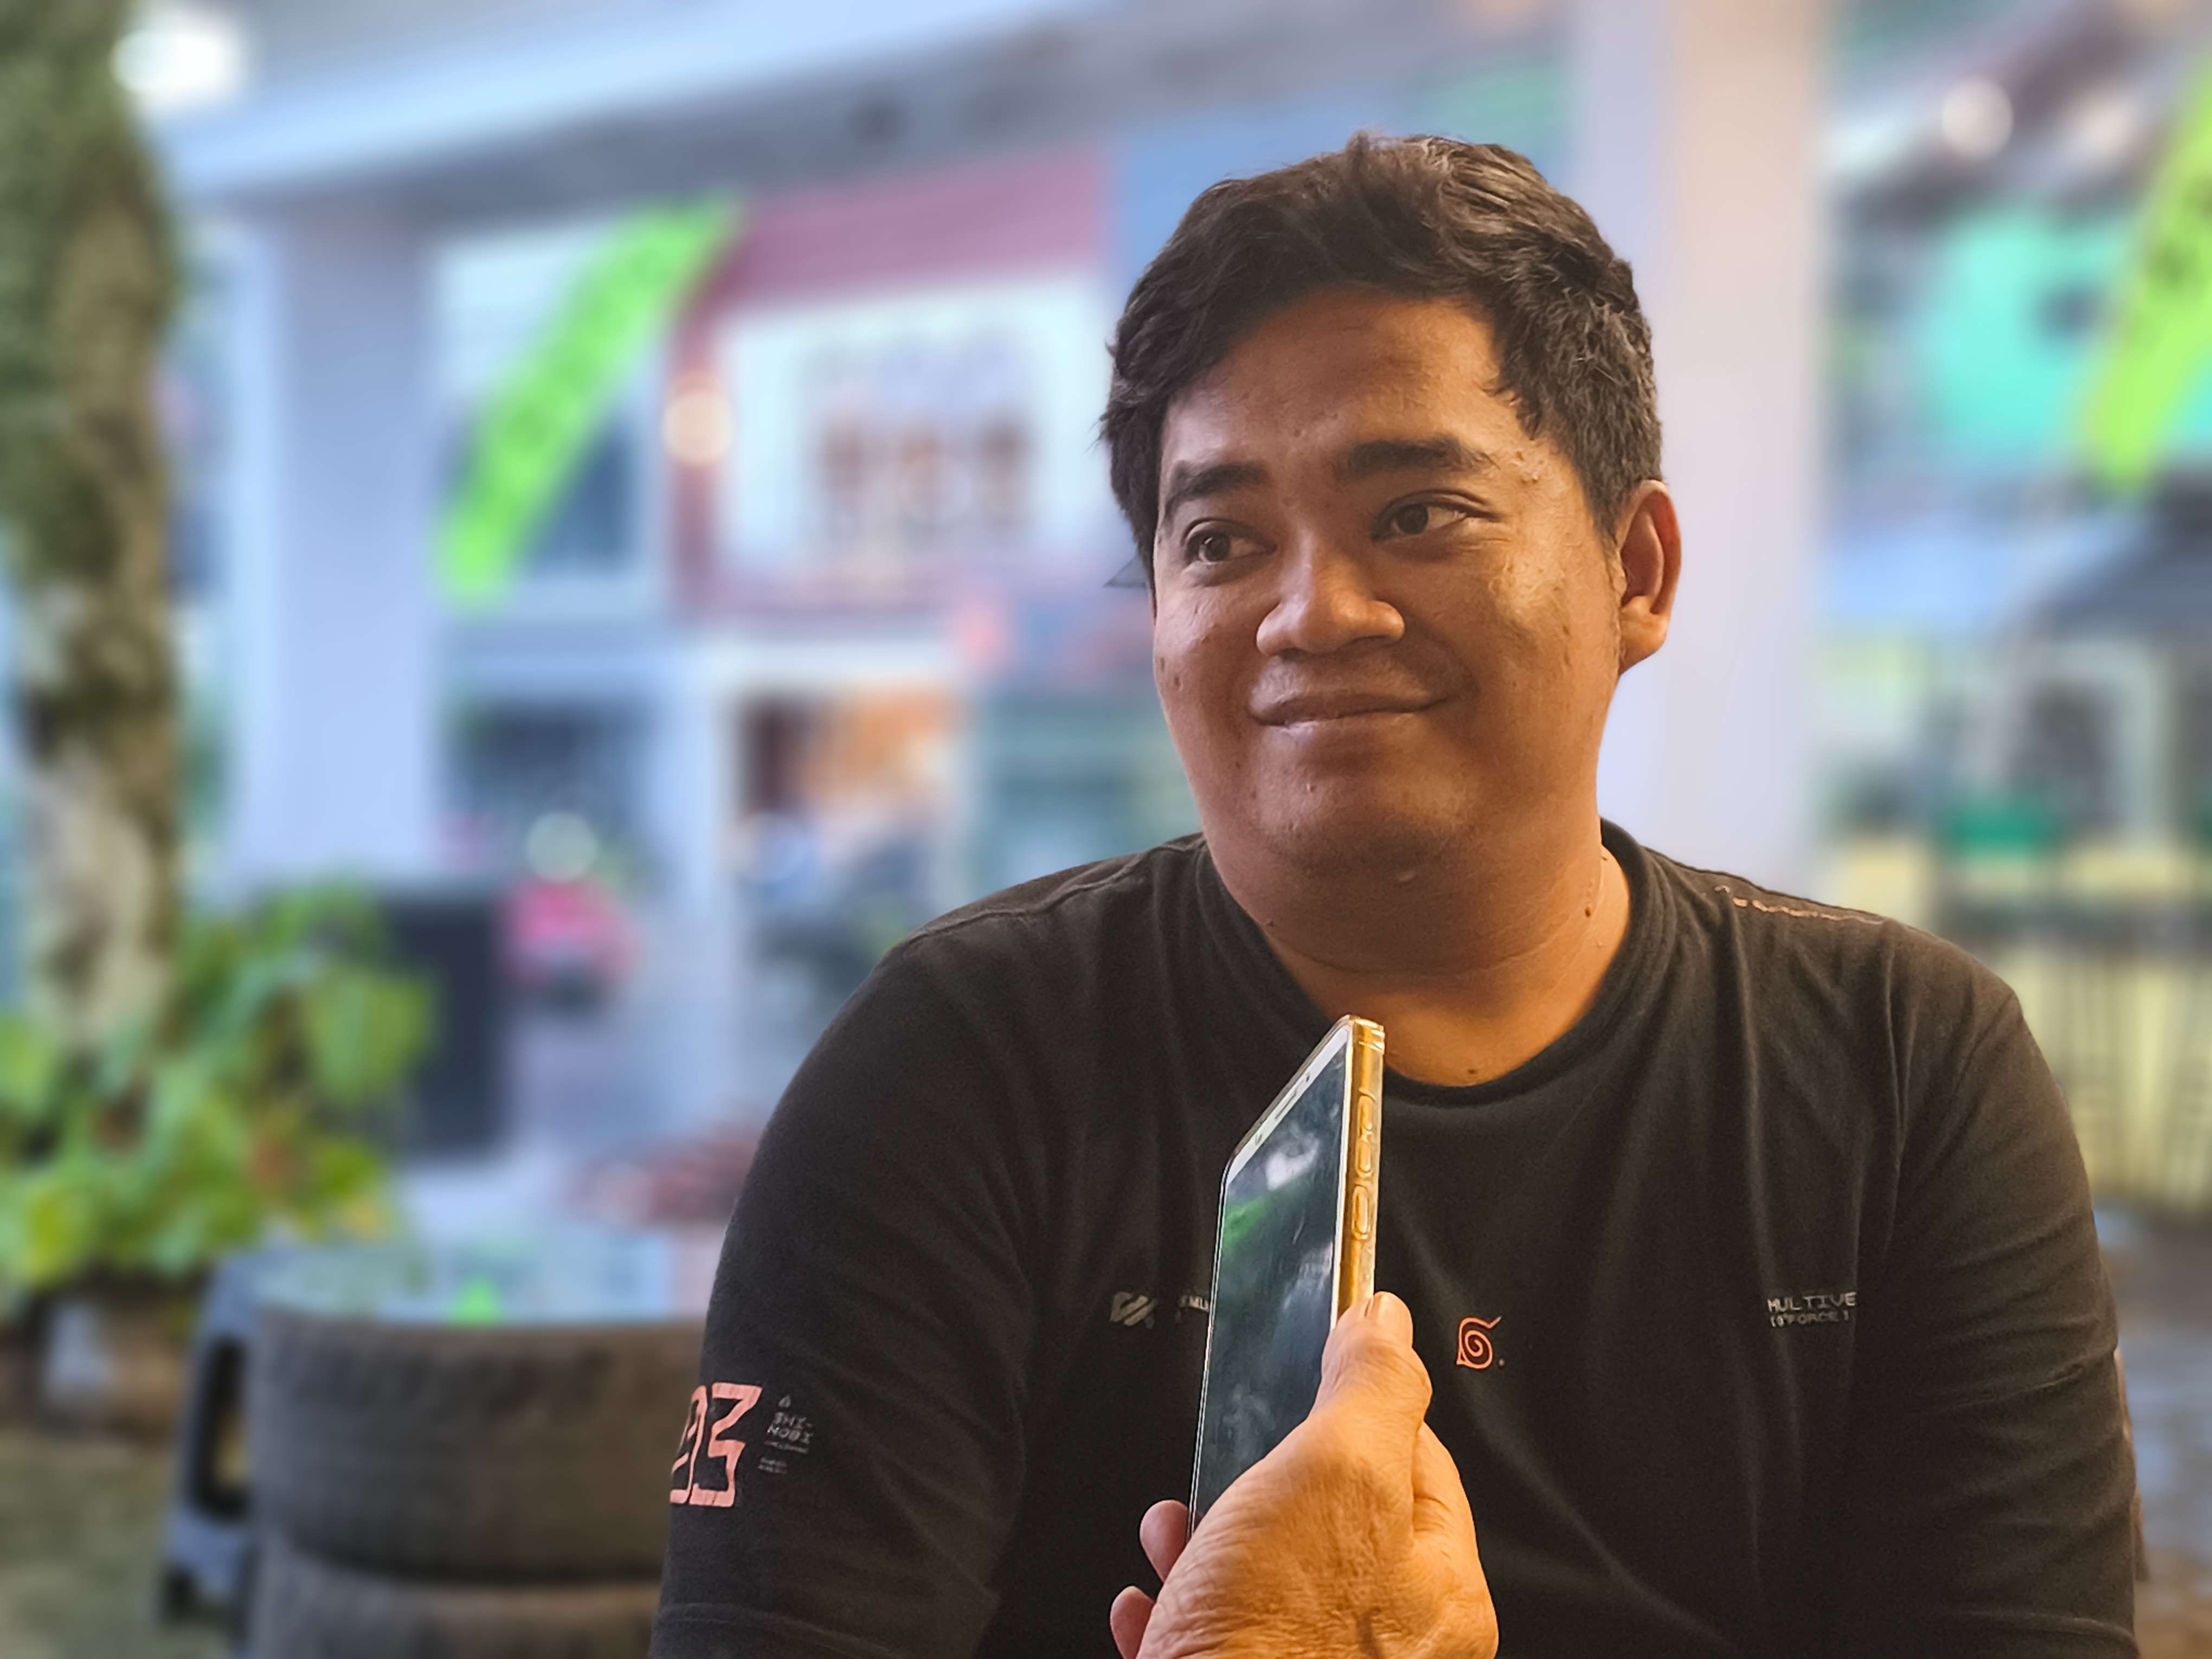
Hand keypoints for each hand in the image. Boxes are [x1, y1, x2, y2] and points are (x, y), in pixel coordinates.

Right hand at [1109, 1292, 1496, 1658]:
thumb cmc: (1272, 1638)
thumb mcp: (1333, 1474)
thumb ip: (1370, 1390)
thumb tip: (1389, 1320)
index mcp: (1439, 1594)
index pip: (1417, 1463)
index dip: (1359, 1406)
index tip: (1312, 1371)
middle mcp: (1394, 1649)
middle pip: (1335, 1525)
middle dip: (1270, 1477)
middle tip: (1231, 1451)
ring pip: (1270, 1586)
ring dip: (1214, 1542)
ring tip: (1174, 1524)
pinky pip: (1216, 1647)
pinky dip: (1179, 1618)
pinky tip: (1151, 1604)